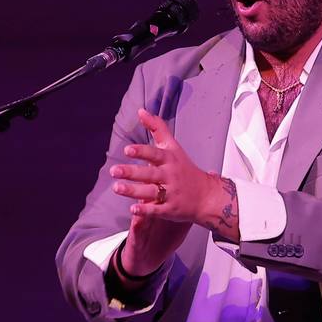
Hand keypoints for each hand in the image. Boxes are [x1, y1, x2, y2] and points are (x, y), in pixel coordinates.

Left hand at [110, 110, 241, 268]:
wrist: (207, 196)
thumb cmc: (185, 169)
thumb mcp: (173, 147)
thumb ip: (158, 129)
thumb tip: (141, 111)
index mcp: (169, 160)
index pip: (155, 154)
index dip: (141, 152)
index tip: (128, 150)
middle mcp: (170, 175)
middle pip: (149, 174)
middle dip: (131, 172)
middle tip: (114, 171)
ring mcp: (171, 193)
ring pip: (151, 192)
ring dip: (133, 191)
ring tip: (116, 188)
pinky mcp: (170, 210)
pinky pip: (157, 210)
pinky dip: (145, 210)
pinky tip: (133, 209)